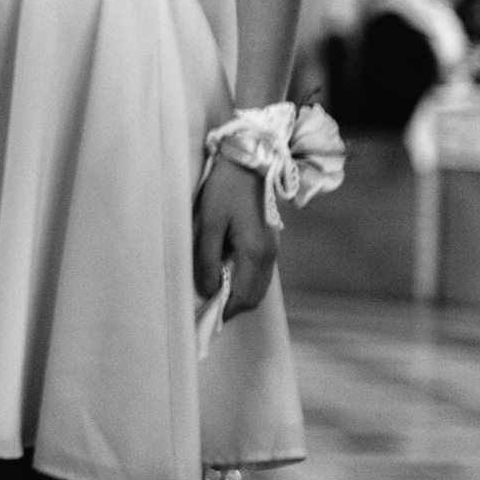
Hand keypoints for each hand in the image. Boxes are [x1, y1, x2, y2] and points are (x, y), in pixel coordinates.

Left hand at [193, 159, 278, 320]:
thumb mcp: (207, 222)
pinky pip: (260, 273)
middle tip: (208, 306)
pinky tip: (226, 273)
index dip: (225, 311)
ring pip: (259, 286)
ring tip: (215, 291)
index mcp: (254, 253)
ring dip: (239, 294)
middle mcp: (269, 256)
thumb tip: (209, 290)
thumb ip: (207, 258)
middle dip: (232, 306)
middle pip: (254, 296)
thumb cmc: (224, 189)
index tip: (206, 317)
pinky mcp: (270, 242)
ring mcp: (273, 249)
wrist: (248, 163)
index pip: (243, 297)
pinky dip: (245, 281)